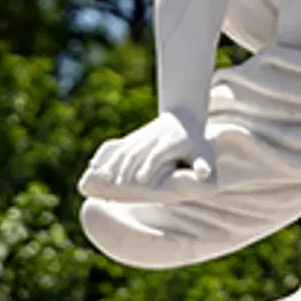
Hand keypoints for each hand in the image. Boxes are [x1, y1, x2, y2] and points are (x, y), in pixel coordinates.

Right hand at [80, 112, 212, 200]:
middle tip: (118, 185)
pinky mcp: (134, 139)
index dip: (149, 166)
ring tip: (102, 178)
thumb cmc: (197, 140)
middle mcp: (152, 140)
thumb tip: (206, 174)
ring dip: (112, 163)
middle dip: (126, 168)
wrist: (185, 115)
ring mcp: (141, 138)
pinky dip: (106, 156)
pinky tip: (94, 166)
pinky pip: (117, 148)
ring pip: (124, 150)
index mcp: (169, 144)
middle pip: (136, 153)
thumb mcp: (204, 151)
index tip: (140, 180)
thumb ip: (203, 164)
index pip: (156, 155)